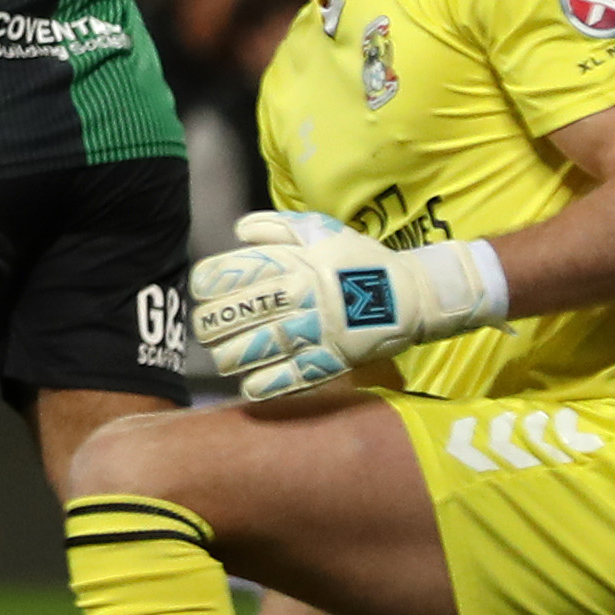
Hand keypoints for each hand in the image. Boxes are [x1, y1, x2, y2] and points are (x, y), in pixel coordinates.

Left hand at [188, 211, 506, 400]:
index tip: (202, 290)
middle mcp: (301, 296)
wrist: (412, 294)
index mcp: (294, 263)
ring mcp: (316, 331)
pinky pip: (292, 377)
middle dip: (212, 323)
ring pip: (259, 347)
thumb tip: (239, 229)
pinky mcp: (332, 361)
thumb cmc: (360, 261)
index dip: (208, 283)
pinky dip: (266, 384)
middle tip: (206, 328)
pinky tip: (248, 386)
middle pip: (240, 312)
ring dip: (231, 356)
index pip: (236, 273)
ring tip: (223, 358)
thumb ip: (278, 228)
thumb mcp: (322, 231)